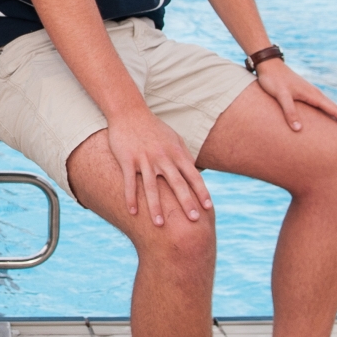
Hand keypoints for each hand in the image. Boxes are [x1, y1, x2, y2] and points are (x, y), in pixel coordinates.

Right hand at [105, 106, 211, 226]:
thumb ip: (185, 155)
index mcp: (176, 153)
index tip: (208, 208)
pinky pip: (130, 182)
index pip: (193, 175)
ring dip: (156, 207)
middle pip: (176, 183)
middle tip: (194, 220)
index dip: (201, 192)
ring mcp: (144, 159)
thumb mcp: (174, 138)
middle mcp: (162, 157)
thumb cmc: (153, 128)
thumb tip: (197, 171)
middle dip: (186, 202)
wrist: (129, 112)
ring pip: (152, 186)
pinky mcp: (127, 159)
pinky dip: (130, 198)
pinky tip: (133, 212)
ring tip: (160, 225)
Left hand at [252, 59, 336, 133]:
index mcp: (314, 95)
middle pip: (335, 109)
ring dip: (336, 118)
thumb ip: (289, 111)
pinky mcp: (304, 93)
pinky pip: (320, 105)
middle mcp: (315, 93)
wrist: (269, 64)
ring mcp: (310, 93)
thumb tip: (299, 130)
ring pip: (328, 107)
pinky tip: (323, 119)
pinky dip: (326, 113)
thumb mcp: (281, 96)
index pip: (334, 110)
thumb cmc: (273, 80)